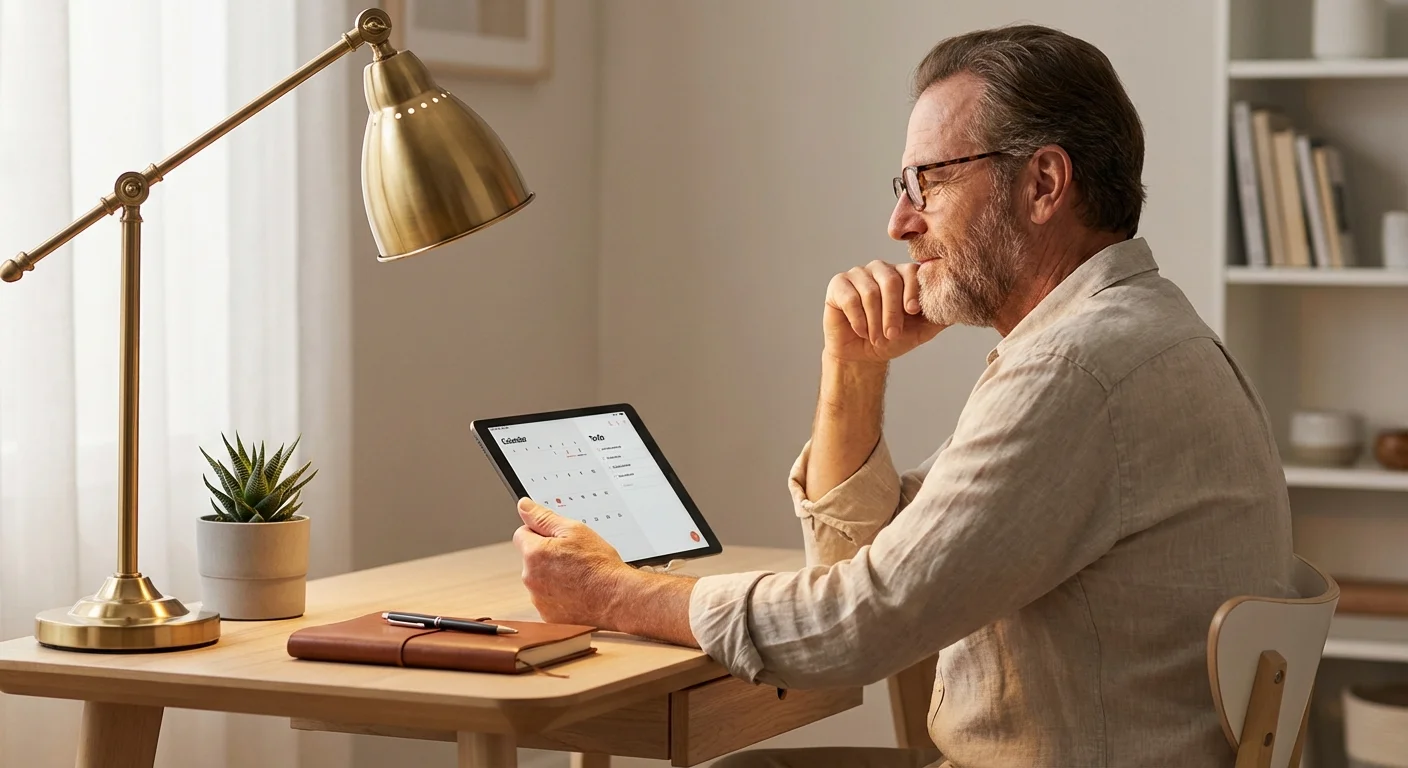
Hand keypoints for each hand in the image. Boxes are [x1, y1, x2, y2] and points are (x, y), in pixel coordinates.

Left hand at [512, 498, 632, 626]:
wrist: (616, 597)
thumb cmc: (599, 565)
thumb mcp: (574, 530)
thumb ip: (543, 517)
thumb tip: (523, 506)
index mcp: (534, 553)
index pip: (522, 534)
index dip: (540, 533)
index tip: (558, 539)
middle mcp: (530, 577)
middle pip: (531, 558)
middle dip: (546, 555)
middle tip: (573, 558)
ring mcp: (538, 598)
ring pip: (539, 579)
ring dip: (551, 576)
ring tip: (577, 576)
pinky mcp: (547, 614)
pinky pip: (547, 599)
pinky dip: (558, 595)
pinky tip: (576, 591)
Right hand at [824, 260, 944, 363]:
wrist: (863, 355)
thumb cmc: (891, 339)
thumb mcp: (920, 331)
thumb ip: (938, 317)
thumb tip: (961, 308)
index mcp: (902, 275)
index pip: (911, 272)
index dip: (913, 290)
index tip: (913, 311)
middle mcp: (881, 270)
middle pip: (890, 280)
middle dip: (892, 312)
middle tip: (892, 335)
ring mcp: (858, 275)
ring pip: (870, 291)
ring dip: (875, 320)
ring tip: (876, 338)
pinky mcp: (838, 284)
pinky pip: (850, 297)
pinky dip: (858, 318)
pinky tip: (861, 331)